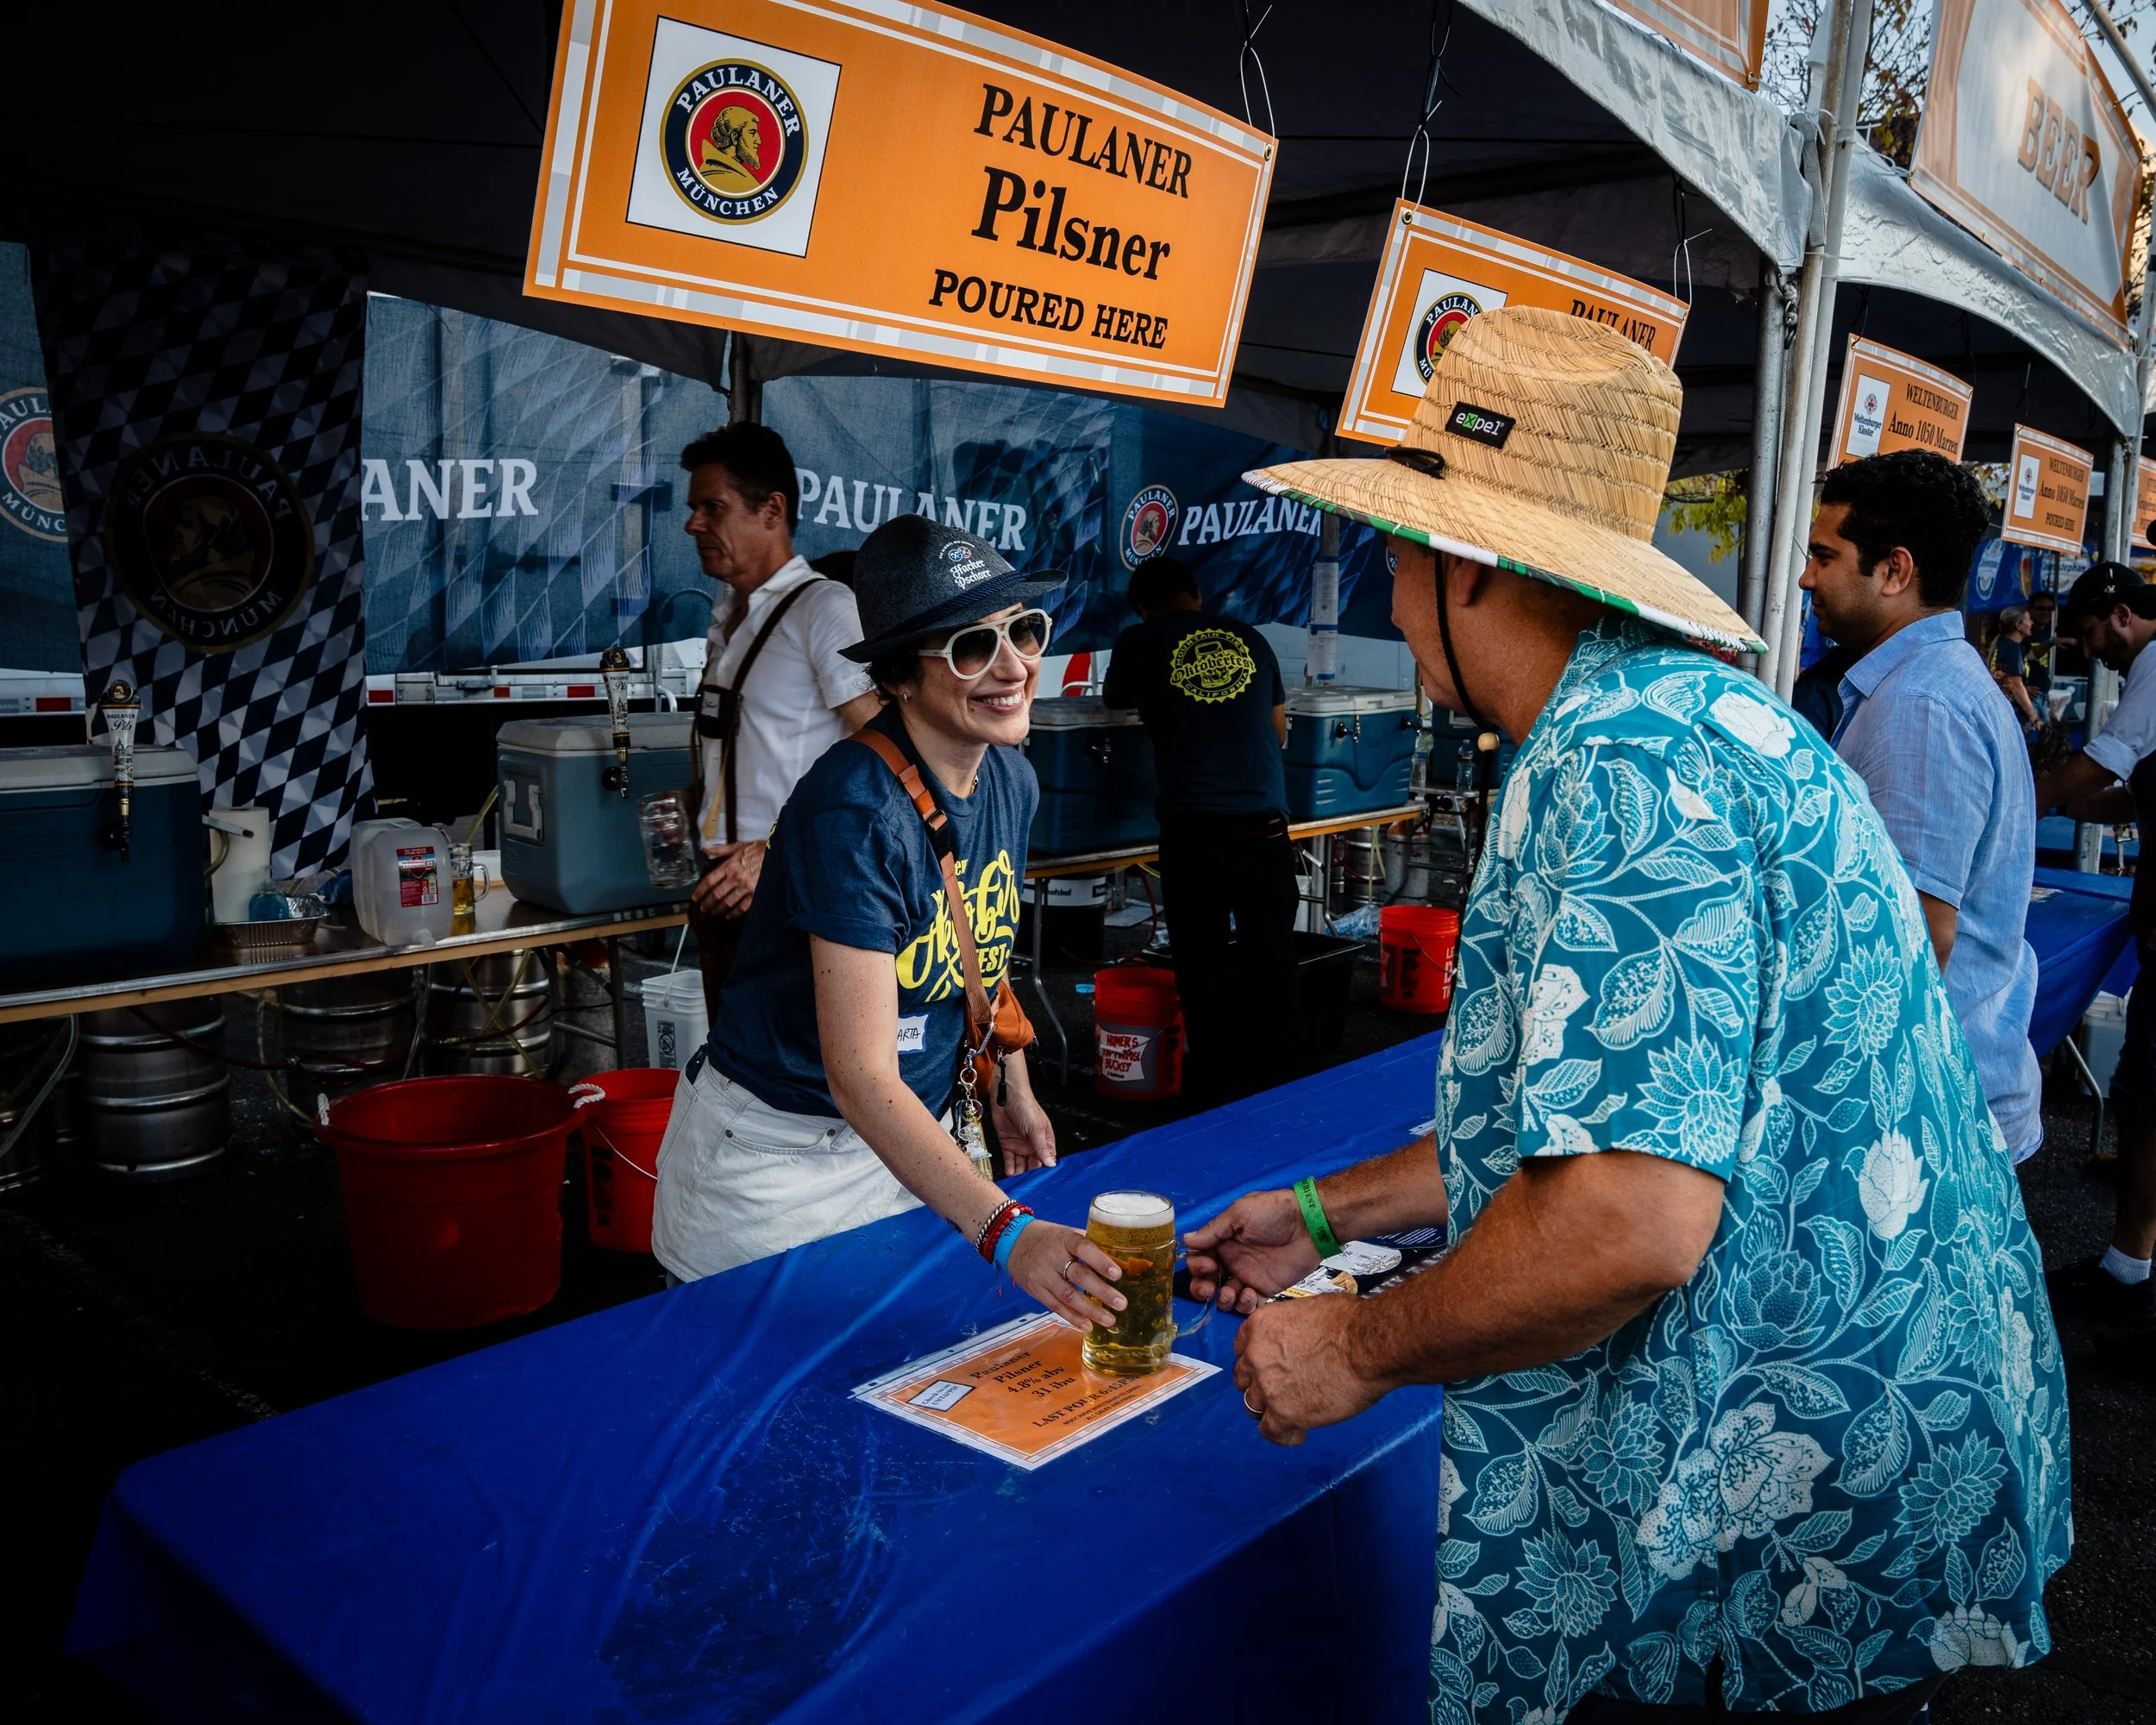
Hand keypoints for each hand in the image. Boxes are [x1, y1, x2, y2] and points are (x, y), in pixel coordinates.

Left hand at [692, 839, 766, 916]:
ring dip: (718, 909)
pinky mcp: (756, 893)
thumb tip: (704, 848)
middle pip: (716, 894)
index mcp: (729, 865)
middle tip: (703, 909)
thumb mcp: (738, 846)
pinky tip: (729, 916)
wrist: (778, 853)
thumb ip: (720, 850)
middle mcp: (735, 877)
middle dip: (707, 904)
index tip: (695, 898)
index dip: (700, 891)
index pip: (709, 881)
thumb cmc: (758, 849)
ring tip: (713, 913)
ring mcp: (746, 887)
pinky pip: (742, 907)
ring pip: (727, 902)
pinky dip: (734, 913)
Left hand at [990, 1060, 1055, 1173]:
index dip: (1044, 1170)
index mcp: (1045, 1140)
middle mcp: (1032, 1144)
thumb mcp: (1036, 1129)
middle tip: (1028, 1186)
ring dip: (1019, 1173)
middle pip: (1033, 1164)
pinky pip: (1009, 1159)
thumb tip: (1051, 1164)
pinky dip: (1009, 1167)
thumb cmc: (1026, 1107)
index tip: (1042, 1182)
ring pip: (1021, 1163)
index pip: (1047, 1159)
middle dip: (1030, 1174)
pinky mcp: (1007, 1143)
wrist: (1006, 1095)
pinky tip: (1010, 1175)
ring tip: (1018, 1183)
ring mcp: (1019, 1144)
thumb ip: (1041, 1148)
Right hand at [1008, 1219, 1123, 1330]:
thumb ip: (1088, 1245)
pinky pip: (1055, 1306)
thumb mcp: (1066, 1233)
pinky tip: (1088, 1326)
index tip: (1118, 1274)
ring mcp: (1042, 1275)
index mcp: (1064, 1239)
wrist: (1013, 1241)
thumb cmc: (1048, 1237)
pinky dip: (1072, 1318)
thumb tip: (1118, 1259)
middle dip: (1102, 1291)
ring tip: (1110, 1320)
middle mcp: (1052, 1257)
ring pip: (1068, 1295)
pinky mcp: (1035, 1290)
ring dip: (1090, 1310)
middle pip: (1078, 1275)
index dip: (1100, 1261)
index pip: (1083, 1248)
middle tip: (1121, 1303)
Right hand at [1183, 1189, 1317, 1314]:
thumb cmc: (1274, 1212)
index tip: (1208, 1265)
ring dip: (1223, 1299)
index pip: (1200, 1258)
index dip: (1197, 1266)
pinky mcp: (1265, 1288)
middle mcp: (1232, 1260)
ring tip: (1231, 1293)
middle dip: (1202, 1288)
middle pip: (1207, 1281)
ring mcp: (1248, 1276)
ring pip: (1225, 1297)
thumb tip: (1186, 1240)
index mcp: (1223, 1241)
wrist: (1309, 1224)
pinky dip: (1244, 1305)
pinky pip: (1248, 1304)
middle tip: (1211, 1288)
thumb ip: (1214, 1230)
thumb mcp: (1240, 1214)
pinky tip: (1249, 1294)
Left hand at [1234, 1293, 1386, 1445]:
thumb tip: (1303, 1336)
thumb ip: (1293, 1328)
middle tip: (1282, 1390)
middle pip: (1244, 1379)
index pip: (1241, 1348)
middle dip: (1259, 1385)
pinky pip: (1270, 1432)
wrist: (1366, 1346)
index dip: (1256, 1360)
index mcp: (1260, 1326)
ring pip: (1253, 1406)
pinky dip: (1284, 1434)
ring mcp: (1266, 1387)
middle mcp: (1255, 1356)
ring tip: (1293, 1412)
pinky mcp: (1282, 1414)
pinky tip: (1301, 1430)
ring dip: (1270, 1410)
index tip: (1269, 1367)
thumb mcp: (1309, 1309)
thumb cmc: (1350, 1322)